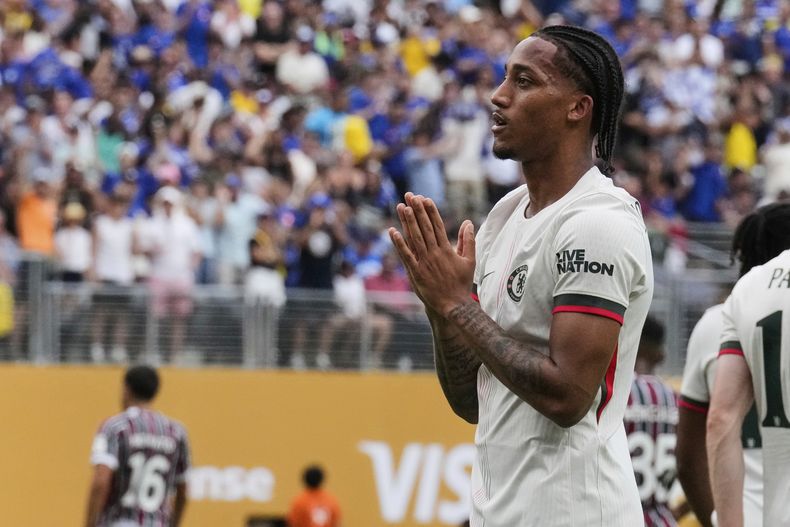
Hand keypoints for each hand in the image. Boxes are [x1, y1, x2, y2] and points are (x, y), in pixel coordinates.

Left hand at [388, 193, 475, 317]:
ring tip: (401, 206)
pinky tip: (392, 231)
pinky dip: (399, 243)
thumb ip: (467, 240)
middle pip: (424, 228)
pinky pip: (405, 255)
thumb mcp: (469, 260)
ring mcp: (424, 262)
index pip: (437, 225)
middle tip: (410, 195)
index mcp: (447, 249)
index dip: (430, 211)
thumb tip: (468, 222)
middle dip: (417, 210)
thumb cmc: (461, 283)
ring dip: (407, 222)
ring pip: (414, 238)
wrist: (453, 305)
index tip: (425, 198)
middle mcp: (434, 253)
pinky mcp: (415, 272)